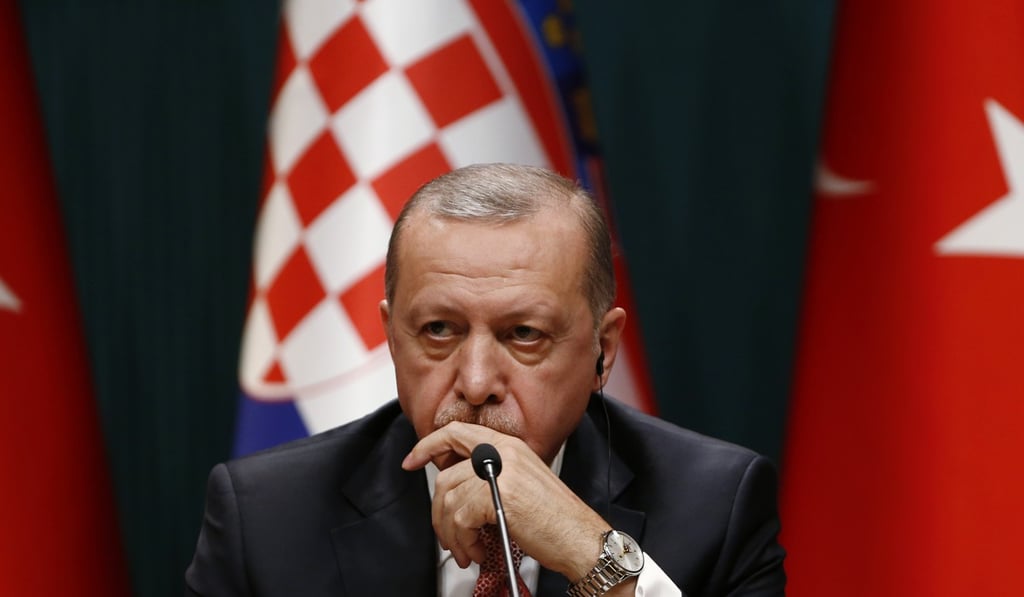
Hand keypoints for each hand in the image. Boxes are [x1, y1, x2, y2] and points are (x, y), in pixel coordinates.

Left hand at [401, 421, 609, 580]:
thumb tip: (455, 487)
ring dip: (451, 534)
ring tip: (466, 549)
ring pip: (448, 500)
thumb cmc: (556, 520)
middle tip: (445, 532)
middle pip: (445, 474)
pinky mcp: (498, 495)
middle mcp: (505, 453)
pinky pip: (459, 518)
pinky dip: (463, 542)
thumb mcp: (522, 485)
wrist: (581, 538)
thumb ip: (491, 477)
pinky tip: (478, 551)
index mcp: (510, 446)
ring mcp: (502, 471)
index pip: (458, 432)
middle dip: (437, 511)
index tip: (412, 460)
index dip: (429, 445)